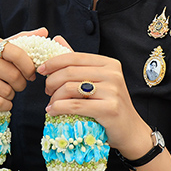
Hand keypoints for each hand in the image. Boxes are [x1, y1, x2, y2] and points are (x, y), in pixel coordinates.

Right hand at [0, 28, 48, 119]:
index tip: (31, 74)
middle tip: (17, 86)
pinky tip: (1, 102)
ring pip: (7, 90)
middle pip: (14, 75)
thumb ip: (18, 41)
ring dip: (11, 96)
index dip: (29, 66)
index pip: (17, 53)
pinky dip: (5, 105)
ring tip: (5, 93)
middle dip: (20, 84)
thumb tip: (44, 31)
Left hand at [38, 36, 150, 158]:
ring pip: (70, 88)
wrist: (130, 131)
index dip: (54, 62)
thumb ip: (77, 62)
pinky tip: (52, 111)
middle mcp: (112, 74)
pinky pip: (75, 105)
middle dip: (52, 81)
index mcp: (109, 64)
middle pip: (70, 72)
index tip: (41, 70)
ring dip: (54, 97)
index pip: (75, 57)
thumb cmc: (110, 105)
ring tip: (51, 104)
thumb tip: (57, 39)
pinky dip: (59, 108)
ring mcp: (112, 91)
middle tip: (47, 90)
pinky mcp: (109, 109)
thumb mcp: (97, 80)